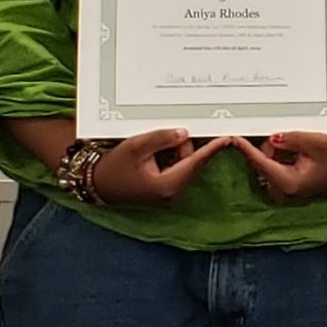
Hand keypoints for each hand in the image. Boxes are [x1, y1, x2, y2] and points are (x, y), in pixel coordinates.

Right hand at [91, 129, 230, 206]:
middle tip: (160, 137)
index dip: (213, 148)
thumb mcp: (136, 146)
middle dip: (181, 145)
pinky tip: (152, 154)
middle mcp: (173, 193)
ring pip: (183, 162)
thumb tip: (185, 133)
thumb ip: (162, 138)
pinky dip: (169, 156)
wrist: (97, 183)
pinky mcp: (166, 190)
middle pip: (190, 160)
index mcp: (168, 185)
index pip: (196, 162)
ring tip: (150, 148)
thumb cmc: (115, 166)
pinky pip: (176, 167)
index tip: (228, 136)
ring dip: (173, 150)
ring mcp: (170, 194)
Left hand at [230, 132, 326, 204]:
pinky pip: (271, 165)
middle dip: (270, 145)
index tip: (233, 137)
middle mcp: (281, 190)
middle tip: (290, 137)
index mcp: (288, 182)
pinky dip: (278, 154)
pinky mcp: (280, 184)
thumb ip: (294, 139)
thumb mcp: (318, 143)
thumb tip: (272, 137)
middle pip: (262, 161)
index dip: (246, 149)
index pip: (261, 163)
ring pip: (265, 162)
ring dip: (275, 149)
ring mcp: (280, 189)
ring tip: (297, 146)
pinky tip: (294, 152)